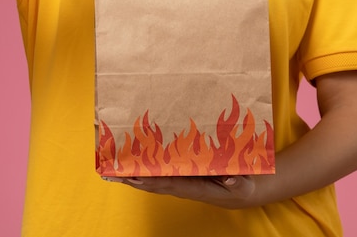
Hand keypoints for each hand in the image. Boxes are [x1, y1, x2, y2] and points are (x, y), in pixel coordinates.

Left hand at [106, 175, 257, 209]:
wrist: (240, 192)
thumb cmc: (241, 188)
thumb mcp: (243, 186)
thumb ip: (238, 182)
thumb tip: (231, 177)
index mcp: (195, 187)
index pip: (168, 184)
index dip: (151, 181)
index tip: (134, 177)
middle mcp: (184, 185)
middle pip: (154, 182)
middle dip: (133, 178)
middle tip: (113, 171)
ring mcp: (181, 181)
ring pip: (154, 178)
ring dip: (135, 174)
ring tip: (115, 166)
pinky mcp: (182, 176)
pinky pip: (161, 173)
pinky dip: (146, 169)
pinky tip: (133, 163)